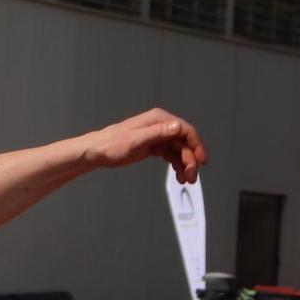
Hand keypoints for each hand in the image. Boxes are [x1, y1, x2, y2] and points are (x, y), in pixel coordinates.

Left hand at [82, 108, 207, 183]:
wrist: (97, 151)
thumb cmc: (111, 144)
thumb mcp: (135, 140)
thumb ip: (157, 133)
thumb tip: (177, 127)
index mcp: (158, 120)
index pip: (185, 130)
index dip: (196, 145)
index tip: (202, 160)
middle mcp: (160, 126)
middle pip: (184, 142)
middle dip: (190, 159)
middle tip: (191, 176)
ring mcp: (158, 136)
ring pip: (179, 150)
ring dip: (185, 165)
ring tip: (185, 179)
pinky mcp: (154, 146)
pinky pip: (171, 155)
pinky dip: (177, 165)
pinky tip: (178, 176)